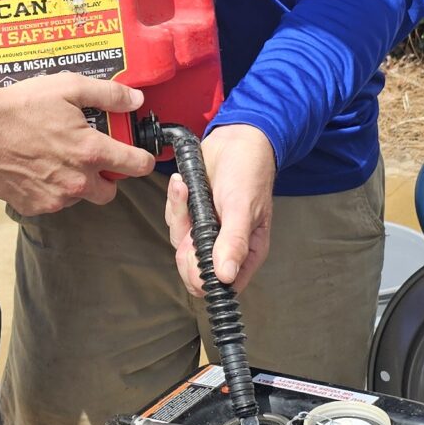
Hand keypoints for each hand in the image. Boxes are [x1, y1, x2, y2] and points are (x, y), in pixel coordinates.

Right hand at [0, 73, 154, 213]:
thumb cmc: (19, 107)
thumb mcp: (68, 87)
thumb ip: (108, 94)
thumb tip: (135, 99)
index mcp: (91, 152)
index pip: (137, 166)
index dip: (142, 159)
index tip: (139, 156)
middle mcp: (77, 181)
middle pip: (110, 192)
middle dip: (106, 176)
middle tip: (89, 157)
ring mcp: (55, 198)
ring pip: (79, 197)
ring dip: (75, 182)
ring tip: (55, 157)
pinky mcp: (33, 206)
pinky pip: (52, 202)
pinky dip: (49, 189)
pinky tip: (36, 168)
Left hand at [165, 125, 276, 296]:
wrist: (236, 139)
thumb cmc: (248, 171)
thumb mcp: (243, 207)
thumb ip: (234, 242)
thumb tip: (226, 276)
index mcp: (246, 252)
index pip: (221, 285)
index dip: (203, 275)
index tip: (196, 248)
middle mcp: (226, 246)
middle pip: (193, 268)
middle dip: (186, 241)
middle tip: (191, 217)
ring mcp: (207, 230)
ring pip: (180, 241)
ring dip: (179, 214)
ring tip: (187, 188)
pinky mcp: (193, 214)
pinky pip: (174, 219)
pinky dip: (175, 201)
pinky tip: (182, 183)